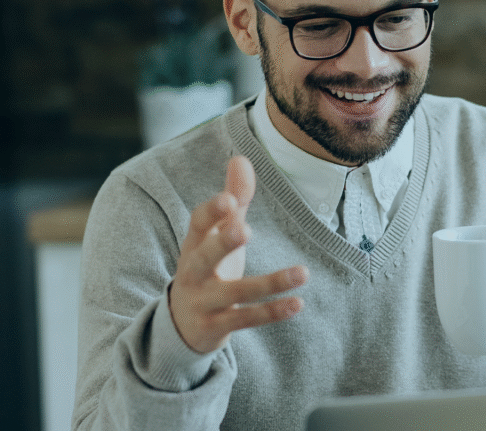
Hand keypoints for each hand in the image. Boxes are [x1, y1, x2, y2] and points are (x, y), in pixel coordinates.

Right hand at [169, 155, 308, 353]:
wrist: (181, 327)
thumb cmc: (206, 269)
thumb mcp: (216, 235)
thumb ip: (232, 200)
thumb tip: (241, 158)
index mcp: (193, 246)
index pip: (197, 225)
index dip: (211, 213)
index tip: (229, 199)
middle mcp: (194, 274)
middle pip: (205, 258)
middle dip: (223, 244)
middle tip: (244, 229)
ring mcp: (204, 303)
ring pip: (237, 293)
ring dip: (271, 282)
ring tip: (304, 272)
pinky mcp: (218, 327)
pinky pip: (247, 319)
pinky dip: (273, 311)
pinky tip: (298, 303)